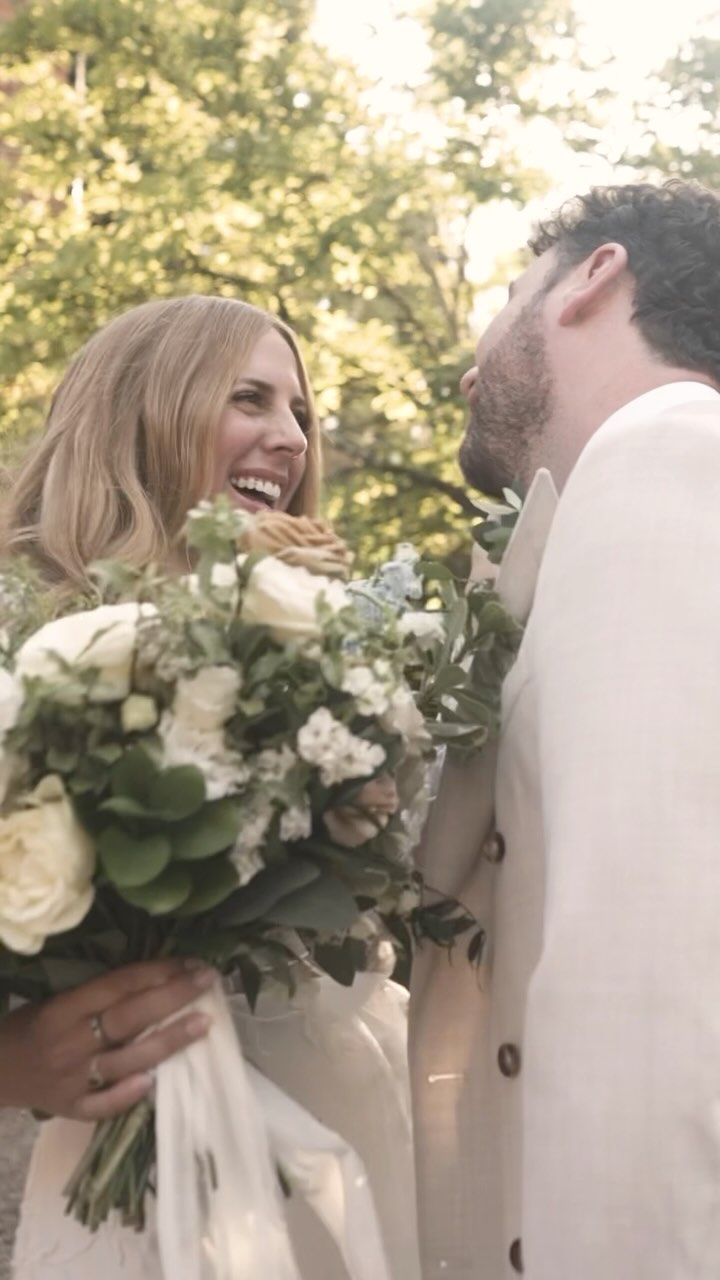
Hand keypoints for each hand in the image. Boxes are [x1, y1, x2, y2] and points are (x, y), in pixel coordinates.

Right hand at [0, 958, 214, 1120]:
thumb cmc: (30, 1027)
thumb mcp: (56, 1000)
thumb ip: (98, 995)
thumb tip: (157, 980)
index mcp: (63, 1008)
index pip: (118, 985)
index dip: (157, 972)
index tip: (192, 963)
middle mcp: (70, 1042)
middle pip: (129, 1018)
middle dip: (173, 998)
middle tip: (208, 983)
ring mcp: (72, 1079)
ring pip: (127, 1060)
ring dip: (168, 1041)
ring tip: (203, 1025)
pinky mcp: (69, 1108)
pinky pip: (102, 1104)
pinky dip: (127, 1094)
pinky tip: (154, 1083)